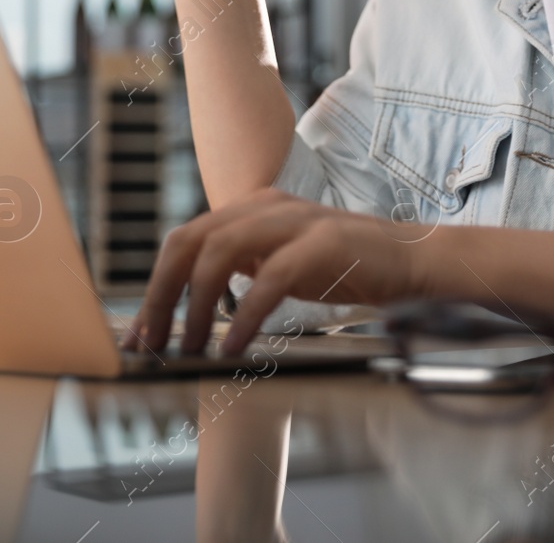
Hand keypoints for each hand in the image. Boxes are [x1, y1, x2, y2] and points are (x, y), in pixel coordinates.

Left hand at [124, 190, 425, 356]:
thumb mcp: (281, 263)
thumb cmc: (346, 269)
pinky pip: (269, 278)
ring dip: (194, 304)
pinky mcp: (324, 244)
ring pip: (220, 251)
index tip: (137, 336)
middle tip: (149, 345)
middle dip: (160, 295)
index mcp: (250, 208)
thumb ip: (241, 268)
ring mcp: (295, 220)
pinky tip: (233, 346)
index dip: (153, 286)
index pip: (184, 240)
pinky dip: (244, 314)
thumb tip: (186, 307)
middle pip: (189, 240)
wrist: (415, 262)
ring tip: (187, 348)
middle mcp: (266, 205)